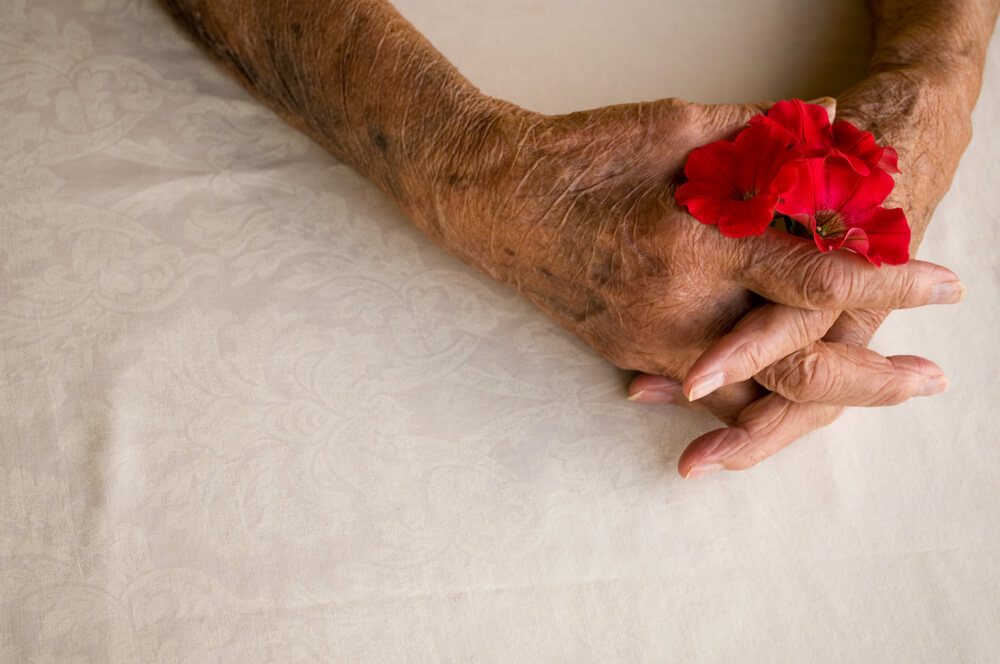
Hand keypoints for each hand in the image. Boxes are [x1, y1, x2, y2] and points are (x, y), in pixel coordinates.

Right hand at [426, 96, 963, 427]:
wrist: (491, 201)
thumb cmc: (576, 157)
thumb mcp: (672, 127)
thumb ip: (759, 134)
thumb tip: (831, 125)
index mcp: (697, 241)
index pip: (816, 276)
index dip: (890, 280)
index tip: (944, 282)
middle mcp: (681, 307)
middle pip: (797, 368)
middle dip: (873, 380)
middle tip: (927, 380)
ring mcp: (652, 340)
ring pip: (753, 395)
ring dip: (821, 402)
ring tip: (873, 393)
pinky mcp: (630, 350)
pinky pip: (704, 390)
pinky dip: (752, 399)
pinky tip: (784, 399)